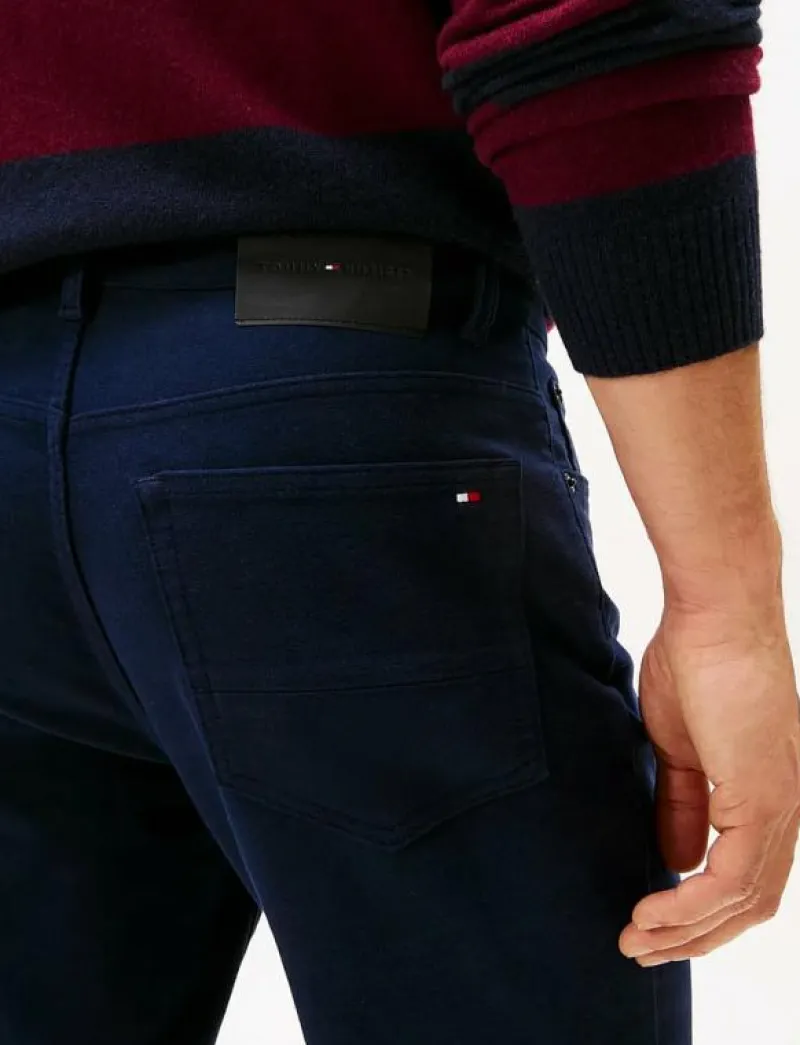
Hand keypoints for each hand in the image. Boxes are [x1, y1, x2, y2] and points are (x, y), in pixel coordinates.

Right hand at [619, 603, 799, 965]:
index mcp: (767, 796)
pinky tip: (651, 912)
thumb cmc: (696, 663)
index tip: (650, 924)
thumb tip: (675, 859)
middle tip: (640, 951)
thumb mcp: (679, 749)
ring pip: (744, 901)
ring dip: (687, 930)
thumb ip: (682, 805)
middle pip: (751, 905)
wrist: (714, 615)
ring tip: (636, 940)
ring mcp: (781, 806)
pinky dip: (690, 905)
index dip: (701, 912)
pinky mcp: (763, 798)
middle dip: (694, 937)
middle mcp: (787, 810)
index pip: (746, 878)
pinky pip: (731, 878)